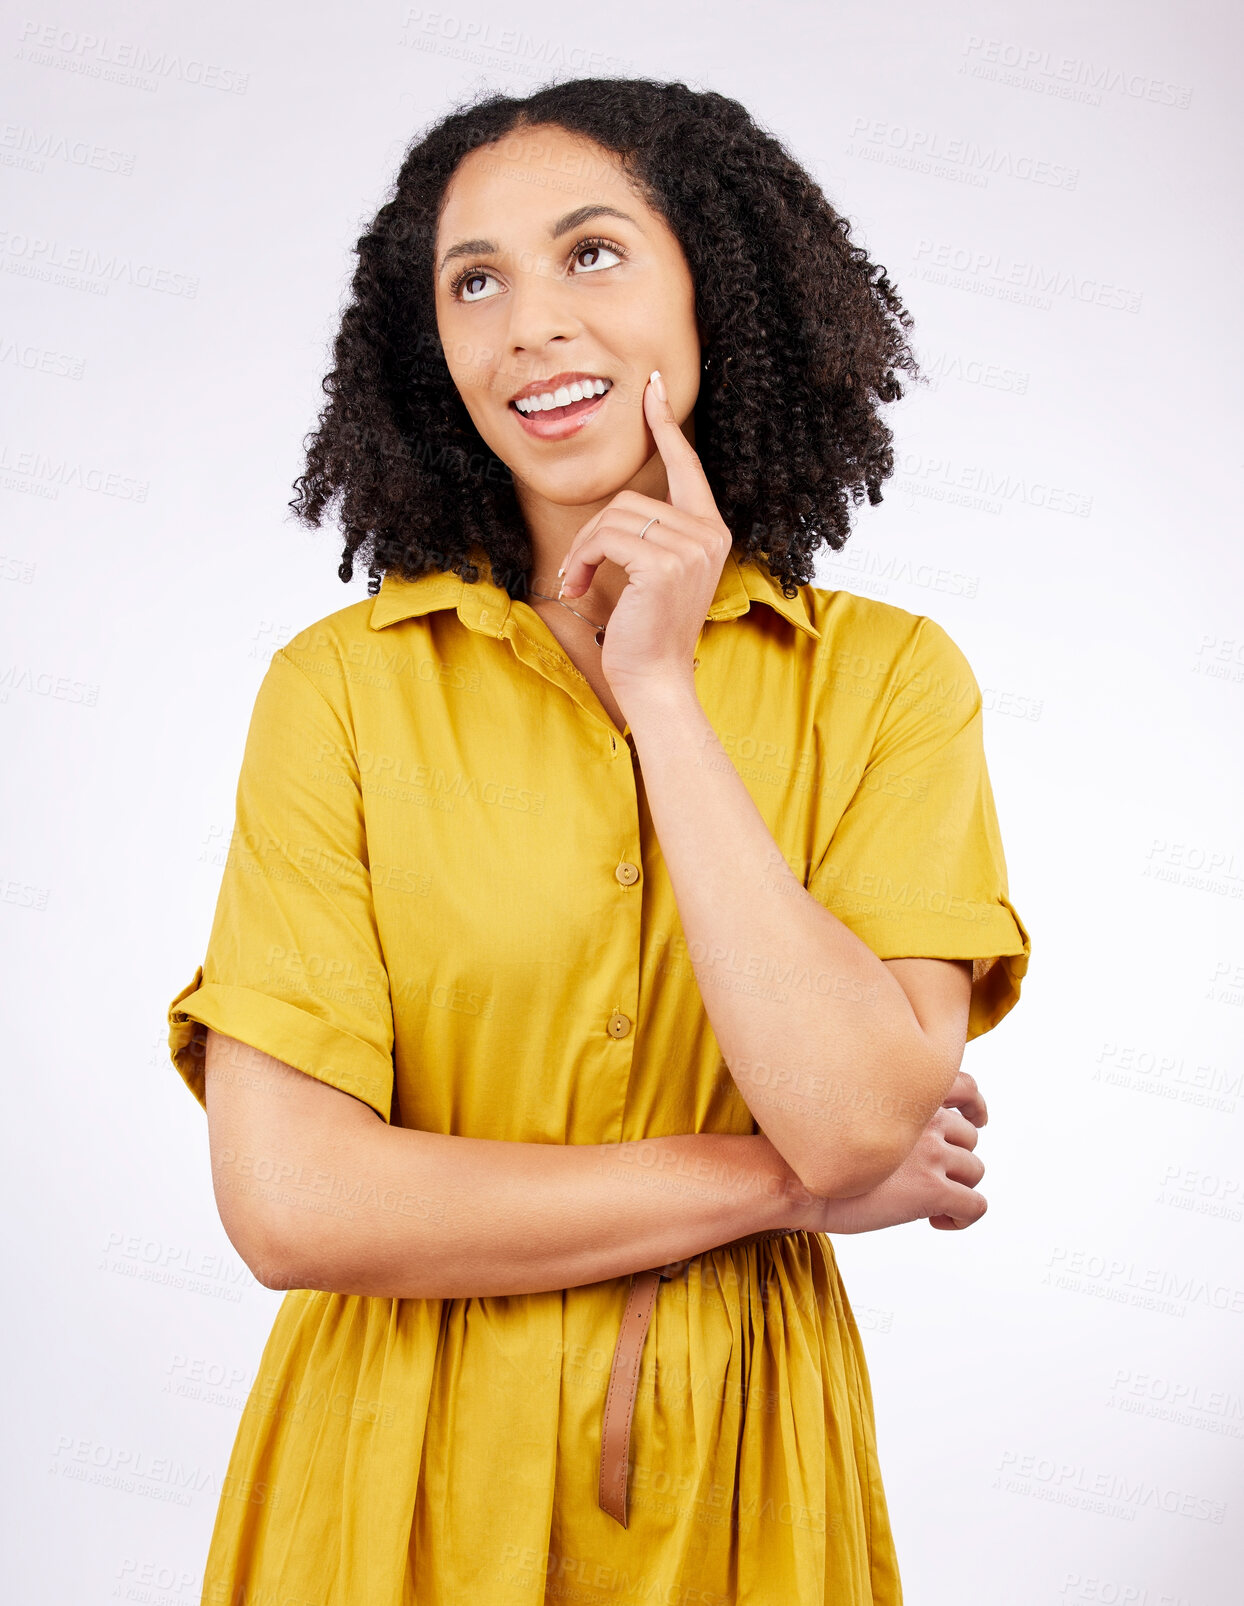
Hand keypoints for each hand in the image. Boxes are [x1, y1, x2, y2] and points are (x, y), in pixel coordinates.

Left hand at [557, 371, 731, 702]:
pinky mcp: (664, 564)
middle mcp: (708, 534)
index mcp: (711, 531)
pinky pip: (607, 538)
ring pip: (615, 517)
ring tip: (577, 582)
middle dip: (593, 533)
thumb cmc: (646, 631)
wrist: (654, 678)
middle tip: (576, 570)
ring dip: (583, 549)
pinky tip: (578, 587)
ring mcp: (691, 548)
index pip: (688, 467)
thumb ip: (652, 534)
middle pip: (632, 498)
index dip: (666, 426)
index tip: (651, 390)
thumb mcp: (655, 573)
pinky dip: (582, 560)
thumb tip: (618, 508)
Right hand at [787, 1071, 990, 1234]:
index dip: (974, 1106)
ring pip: (975, 1170)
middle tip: (928, 1176)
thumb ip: (881, 1112)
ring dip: (959, 1187)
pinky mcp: (932, 1190)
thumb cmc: (806, 1150)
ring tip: (930, 1205)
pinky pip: (975, 1206)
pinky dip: (964, 1216)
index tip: (974, 1119)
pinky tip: (937, 1222)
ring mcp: (931, 1154)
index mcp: (907, 1094)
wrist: (792, 1178)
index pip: (965, 1085)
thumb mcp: (848, 1111)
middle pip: (970, 1136)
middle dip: (955, 1157)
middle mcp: (925, 1118)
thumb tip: (888, 1131)